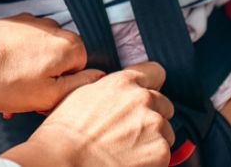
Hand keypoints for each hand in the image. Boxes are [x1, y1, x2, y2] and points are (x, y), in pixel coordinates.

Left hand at [0, 15, 104, 114]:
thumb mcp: (46, 95)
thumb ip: (78, 86)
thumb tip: (99, 77)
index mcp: (68, 45)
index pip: (83, 70)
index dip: (65, 89)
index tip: (46, 99)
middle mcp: (53, 27)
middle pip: (61, 61)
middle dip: (46, 83)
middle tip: (26, 100)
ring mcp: (31, 23)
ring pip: (41, 56)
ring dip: (30, 75)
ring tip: (9, 91)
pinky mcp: (12, 23)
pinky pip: (24, 47)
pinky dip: (16, 63)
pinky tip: (0, 77)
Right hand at [3, 62, 174, 166]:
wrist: (65, 159)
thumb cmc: (66, 131)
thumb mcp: (82, 94)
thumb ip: (108, 88)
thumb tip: (117, 92)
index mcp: (123, 81)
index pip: (155, 72)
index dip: (151, 85)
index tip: (147, 95)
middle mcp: (143, 99)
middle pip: (164, 104)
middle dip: (152, 116)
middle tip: (131, 131)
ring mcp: (154, 125)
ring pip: (165, 131)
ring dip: (152, 139)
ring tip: (127, 149)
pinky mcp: (160, 151)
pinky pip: (164, 154)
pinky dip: (152, 159)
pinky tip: (130, 160)